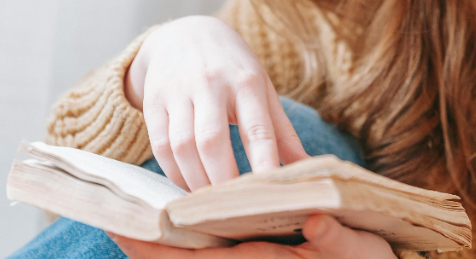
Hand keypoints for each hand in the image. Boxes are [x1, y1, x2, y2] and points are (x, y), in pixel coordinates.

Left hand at [109, 215, 396, 258]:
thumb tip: (314, 222)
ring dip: (165, 247)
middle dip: (149, 249)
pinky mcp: (261, 256)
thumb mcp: (362, 250)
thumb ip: (338, 240)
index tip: (130, 230)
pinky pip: (216, 254)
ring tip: (135, 220)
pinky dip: (190, 243)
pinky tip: (177, 225)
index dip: (163, 250)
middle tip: (112, 223)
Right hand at [124, 15, 310, 190]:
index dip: (262, 161)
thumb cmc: (235, 68)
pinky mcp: (155, 101)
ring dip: (195, 180)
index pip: (256, 128)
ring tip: (209, 204)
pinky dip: (173, 171)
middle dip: (221, 179)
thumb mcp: (264, 89)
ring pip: (182, 146)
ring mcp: (179, 92)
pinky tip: (186, 185)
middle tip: (232, 209)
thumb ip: (283, 132)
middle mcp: (211, 84)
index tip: (269, 191)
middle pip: (213, 141)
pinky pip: (159, 145)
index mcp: (247, 81)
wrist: (187, 34)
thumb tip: (309, 169)